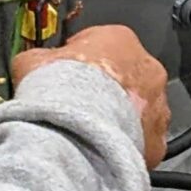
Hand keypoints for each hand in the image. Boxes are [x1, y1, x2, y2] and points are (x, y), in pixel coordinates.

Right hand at [15, 25, 170, 166]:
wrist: (76, 130)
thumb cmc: (59, 89)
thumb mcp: (32, 61)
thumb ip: (39, 59)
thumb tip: (34, 65)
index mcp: (121, 39)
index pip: (103, 44)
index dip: (82, 62)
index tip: (68, 76)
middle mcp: (148, 68)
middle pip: (127, 77)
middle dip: (107, 91)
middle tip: (82, 106)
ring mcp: (158, 105)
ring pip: (141, 110)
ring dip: (121, 118)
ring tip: (92, 132)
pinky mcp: (158, 139)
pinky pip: (144, 141)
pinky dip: (128, 145)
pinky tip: (104, 150)